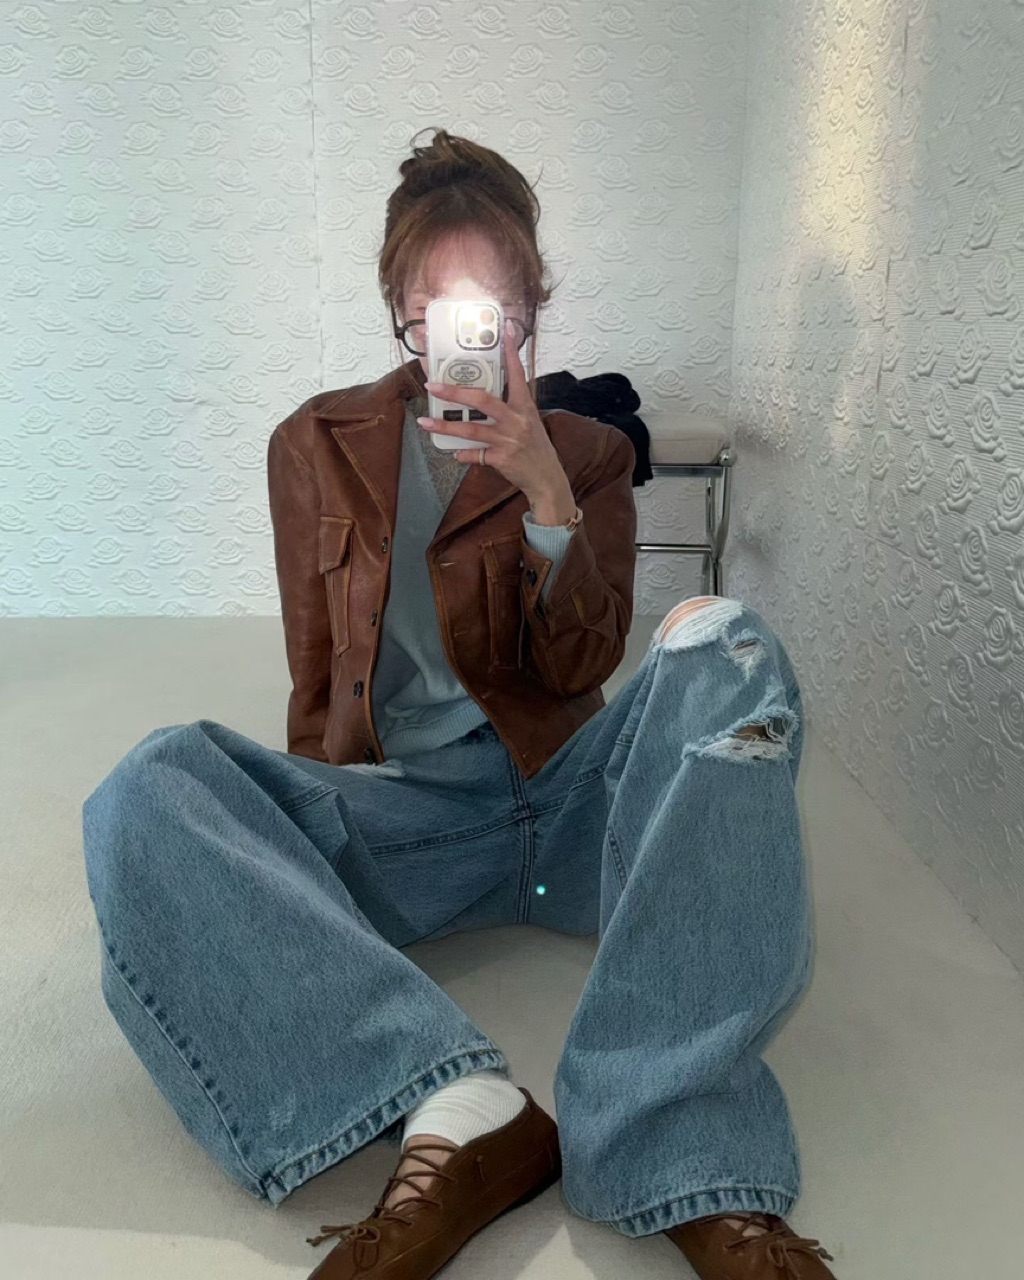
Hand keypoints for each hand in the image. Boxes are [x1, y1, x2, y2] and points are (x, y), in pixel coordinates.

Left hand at [416, 319, 575, 520]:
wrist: (547, 479)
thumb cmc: (536, 448)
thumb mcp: (529, 422)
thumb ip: (510, 408)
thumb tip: (483, 397)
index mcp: (525, 406)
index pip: (517, 374)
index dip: (510, 352)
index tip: (504, 330)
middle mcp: (517, 420)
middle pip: (482, 400)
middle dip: (454, 392)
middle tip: (432, 385)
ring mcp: (508, 440)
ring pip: (471, 430)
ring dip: (445, 426)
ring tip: (425, 422)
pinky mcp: (501, 458)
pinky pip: (475, 454)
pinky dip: (463, 454)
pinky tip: (454, 453)